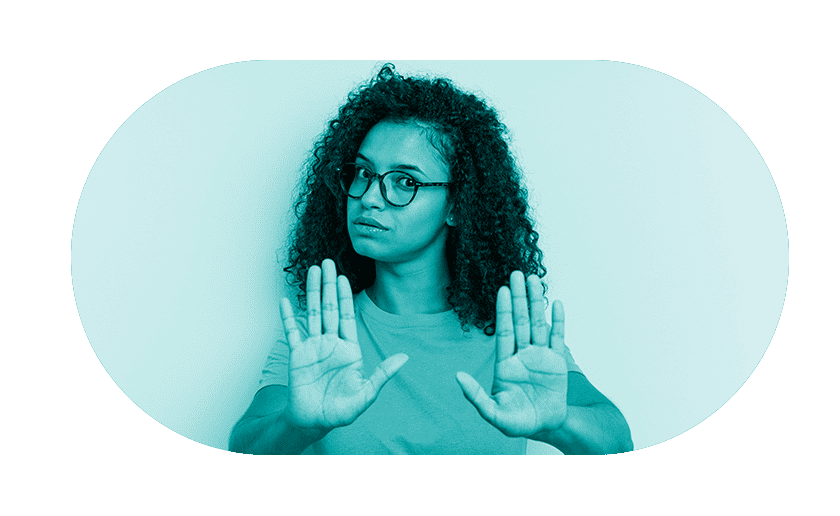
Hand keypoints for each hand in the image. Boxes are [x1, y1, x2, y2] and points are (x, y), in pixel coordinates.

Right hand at [280, 259, 407, 431]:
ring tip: (311, 271)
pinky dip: (288, 316)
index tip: (343, 277)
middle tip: (327, 262)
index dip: (345, 296)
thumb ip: (384, 374)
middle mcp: (331, 344)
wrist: (314, 422)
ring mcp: (313, 347)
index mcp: (348, 349)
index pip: (347, 316)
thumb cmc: (340, 411)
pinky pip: (292, 332)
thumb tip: (405, 357)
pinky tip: (285, 301)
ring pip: (312, 313)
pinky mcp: (297, 355)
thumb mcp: (366, 393)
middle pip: (329, 308)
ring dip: (311, 292)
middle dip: (328, 285)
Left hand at [456, 271, 567, 437]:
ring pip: (539, 323)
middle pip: (521, 320)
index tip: (502, 290)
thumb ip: (475, 396)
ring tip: (535, 280)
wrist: (545, 427)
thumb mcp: (493, 412)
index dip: (503, 310)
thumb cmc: (518, 422)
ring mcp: (541, 356)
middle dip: (519, 298)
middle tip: (517, 273)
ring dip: (537, 302)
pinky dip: (558, 320)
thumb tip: (457, 376)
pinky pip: (558, 337)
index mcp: (506, 363)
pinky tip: (557, 303)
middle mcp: (522, 355)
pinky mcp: (558, 362)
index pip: (504, 331)